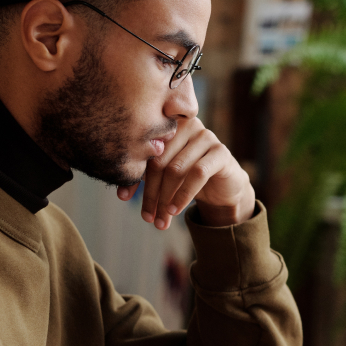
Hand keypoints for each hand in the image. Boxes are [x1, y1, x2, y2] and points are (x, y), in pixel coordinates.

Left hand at [115, 118, 254, 228]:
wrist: (223, 186)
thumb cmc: (188, 178)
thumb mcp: (164, 176)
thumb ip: (145, 177)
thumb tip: (122, 195)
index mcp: (167, 125)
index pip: (144, 150)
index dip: (132, 174)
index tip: (123, 197)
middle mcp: (186, 125)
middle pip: (159, 160)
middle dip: (151, 193)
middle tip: (147, 217)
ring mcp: (205, 136)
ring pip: (176, 169)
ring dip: (165, 198)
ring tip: (160, 220)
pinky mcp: (220, 152)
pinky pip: (198, 173)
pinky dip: (184, 195)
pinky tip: (175, 210)